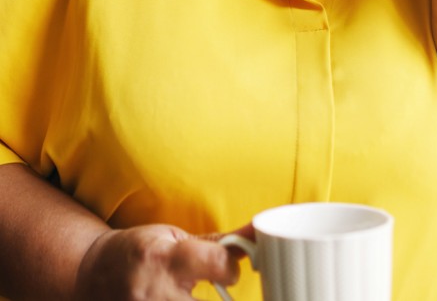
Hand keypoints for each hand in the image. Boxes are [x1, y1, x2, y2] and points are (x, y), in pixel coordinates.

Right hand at [74, 223, 251, 299]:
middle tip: (213, 292)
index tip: (228, 271)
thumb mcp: (173, 238)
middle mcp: (154, 291)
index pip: (218, 264)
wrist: (89, 274)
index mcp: (165, 258)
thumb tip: (256, 233)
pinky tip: (178, 299)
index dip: (230, 269)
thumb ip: (216, 243)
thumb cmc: (138, 251)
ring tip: (187, 296)